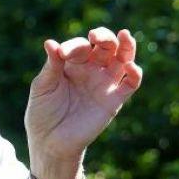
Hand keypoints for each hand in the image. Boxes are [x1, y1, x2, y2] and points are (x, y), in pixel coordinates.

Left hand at [25, 27, 143, 168]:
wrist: (50, 142)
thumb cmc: (42, 113)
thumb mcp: (42, 86)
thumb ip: (51, 66)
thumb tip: (50, 42)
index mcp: (73, 63)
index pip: (80, 46)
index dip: (73, 46)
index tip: (62, 54)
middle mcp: (91, 70)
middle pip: (105, 46)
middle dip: (104, 36)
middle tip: (95, 36)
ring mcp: (104, 84)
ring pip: (122, 59)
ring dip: (126, 46)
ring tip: (125, 35)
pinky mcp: (114, 101)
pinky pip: (131, 84)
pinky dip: (135, 73)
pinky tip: (131, 66)